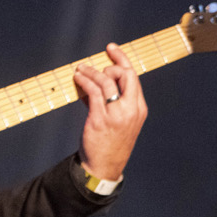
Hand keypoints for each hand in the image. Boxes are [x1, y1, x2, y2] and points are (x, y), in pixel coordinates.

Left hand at [74, 44, 146, 184]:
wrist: (104, 167)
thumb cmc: (111, 144)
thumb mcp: (121, 122)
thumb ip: (112, 102)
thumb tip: (94, 84)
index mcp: (139, 109)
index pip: (134, 77)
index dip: (123, 60)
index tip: (112, 49)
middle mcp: (130, 109)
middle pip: (125, 75)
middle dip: (112, 64)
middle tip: (98, 64)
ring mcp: (116, 114)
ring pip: (106, 81)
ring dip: (92, 71)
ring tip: (81, 69)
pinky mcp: (100, 118)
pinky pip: (93, 92)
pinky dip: (84, 80)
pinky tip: (78, 78)